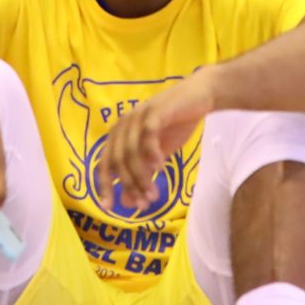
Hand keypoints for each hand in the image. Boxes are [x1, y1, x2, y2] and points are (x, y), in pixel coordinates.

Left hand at [94, 72, 216, 215]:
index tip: (108, 207)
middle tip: (144, 204)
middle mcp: (123, 125)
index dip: (105, 185)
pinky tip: (160, 168)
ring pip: (132, 151)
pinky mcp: (155, 111)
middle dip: (130, 185)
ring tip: (154, 194)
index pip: (105, 163)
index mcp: (119, 135)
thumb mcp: (156, 156)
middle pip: (118, 160)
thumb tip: (128, 203)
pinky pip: (148, 134)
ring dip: (142, 176)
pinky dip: (152, 153)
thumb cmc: (175, 126)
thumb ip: (141, 175)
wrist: (199, 97)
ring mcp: (138, 116)